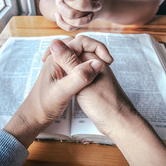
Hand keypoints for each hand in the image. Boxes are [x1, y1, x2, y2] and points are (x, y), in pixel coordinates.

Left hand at [4, 39, 103, 147]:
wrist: (34, 118)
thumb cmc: (43, 106)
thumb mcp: (62, 92)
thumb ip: (78, 77)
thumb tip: (95, 63)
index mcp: (55, 58)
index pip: (80, 42)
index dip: (97, 48)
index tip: (108, 60)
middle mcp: (57, 59)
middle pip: (80, 45)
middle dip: (95, 49)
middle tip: (107, 60)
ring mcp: (60, 66)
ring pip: (79, 54)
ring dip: (91, 58)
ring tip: (103, 66)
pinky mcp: (63, 74)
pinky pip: (78, 64)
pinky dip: (87, 67)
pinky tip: (92, 76)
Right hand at [49, 37, 165, 165]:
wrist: (118, 123)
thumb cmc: (105, 105)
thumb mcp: (82, 82)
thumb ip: (69, 62)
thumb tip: (56, 43)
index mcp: (95, 59)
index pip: (78, 42)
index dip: (62, 46)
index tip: (49, 57)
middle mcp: (95, 64)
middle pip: (76, 51)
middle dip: (62, 55)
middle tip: (47, 62)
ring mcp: (93, 75)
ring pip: (76, 64)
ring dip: (65, 65)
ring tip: (52, 73)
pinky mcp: (91, 85)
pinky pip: (78, 75)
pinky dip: (70, 76)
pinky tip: (63, 83)